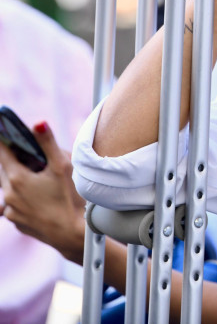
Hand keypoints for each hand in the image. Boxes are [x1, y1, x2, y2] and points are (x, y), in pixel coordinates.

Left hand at [0, 122, 85, 263]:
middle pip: (3, 170)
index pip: (3, 152)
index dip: (4, 139)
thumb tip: (37, 123)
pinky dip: (21, 197)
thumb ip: (48, 143)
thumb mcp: (62, 166)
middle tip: (26, 155)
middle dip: (12, 160)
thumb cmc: (69, 198)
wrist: (71, 233)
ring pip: (7, 187)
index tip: (4, 130)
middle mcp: (7, 194)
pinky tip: (39, 198)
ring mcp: (10, 210)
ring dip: (16, 179)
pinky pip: (12, 204)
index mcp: (16, 178)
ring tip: (36, 178)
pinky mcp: (15, 222)